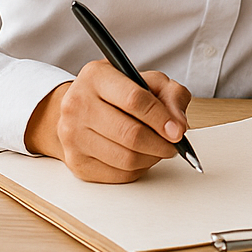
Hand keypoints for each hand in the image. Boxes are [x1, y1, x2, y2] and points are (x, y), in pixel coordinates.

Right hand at [24, 61, 191, 181]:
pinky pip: (117, 175)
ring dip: (151, 158)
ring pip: (125, 158)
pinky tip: (143, 157)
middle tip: (174, 144)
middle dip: (160, 143)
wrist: (81, 108)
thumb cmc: (120, 92)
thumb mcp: (149, 80)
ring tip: (160, 149)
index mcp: (96, 77)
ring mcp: (72, 136)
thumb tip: (178, 126)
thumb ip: (171, 95)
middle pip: (129, 134)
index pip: (134, 100)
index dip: (161, 118)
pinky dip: (138, 169)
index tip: (178, 131)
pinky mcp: (76, 162)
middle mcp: (77, 105)